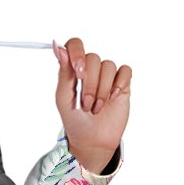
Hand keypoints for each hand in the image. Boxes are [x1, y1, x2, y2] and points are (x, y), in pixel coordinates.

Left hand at [52, 37, 130, 172]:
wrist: (92, 139)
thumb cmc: (75, 120)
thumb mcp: (63, 98)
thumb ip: (63, 73)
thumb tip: (58, 47)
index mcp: (73, 70)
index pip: (75, 45)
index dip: (77, 53)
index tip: (79, 72)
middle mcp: (90, 69)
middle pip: (93, 58)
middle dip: (89, 84)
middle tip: (86, 104)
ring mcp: (107, 75)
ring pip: (108, 66)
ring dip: (101, 90)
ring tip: (96, 108)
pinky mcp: (121, 83)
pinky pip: (125, 71)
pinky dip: (118, 84)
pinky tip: (112, 98)